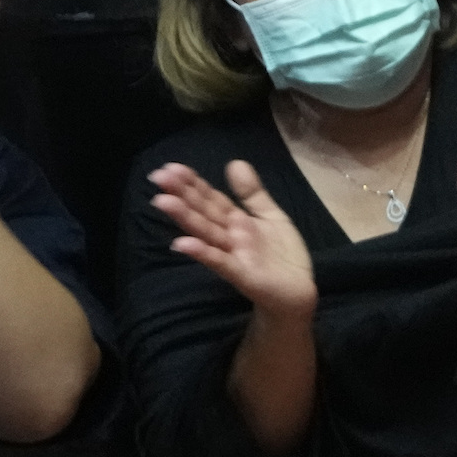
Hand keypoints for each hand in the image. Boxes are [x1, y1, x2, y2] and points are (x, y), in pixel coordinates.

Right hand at [152, 159, 317, 319]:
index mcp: (236, 221)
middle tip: (157, 176)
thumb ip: (252, 193)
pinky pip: (221, 262)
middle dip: (181, 195)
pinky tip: (182, 243)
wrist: (299, 293)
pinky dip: (203, 253)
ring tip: (162, 202)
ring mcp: (234, 256)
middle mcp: (229, 237)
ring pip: (206, 233)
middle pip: (203, 212)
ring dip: (185, 218)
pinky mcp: (243, 276)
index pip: (211, 198)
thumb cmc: (283, 256)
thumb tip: (234, 162)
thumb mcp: (271, 216)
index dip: (193, 183)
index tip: (171, 167)